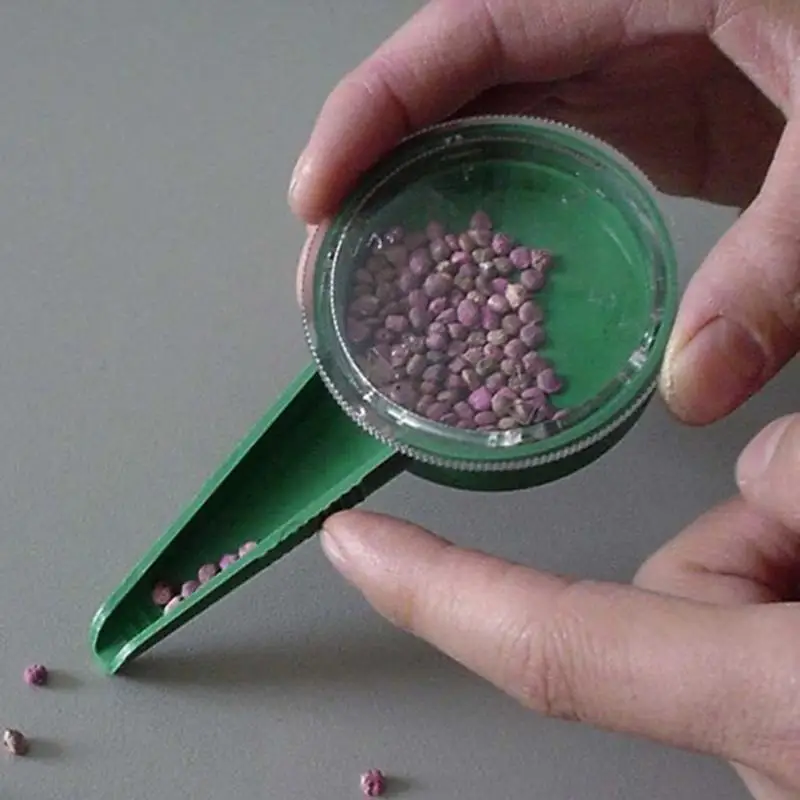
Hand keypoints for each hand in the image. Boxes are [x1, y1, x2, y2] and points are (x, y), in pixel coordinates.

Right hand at [289, 0, 799, 425]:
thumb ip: (774, 257)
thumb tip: (693, 386)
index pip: (463, 35)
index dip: (372, 111)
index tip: (315, 195)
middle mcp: (608, 22)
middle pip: (452, 91)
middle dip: (375, 177)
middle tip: (331, 271)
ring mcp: (628, 70)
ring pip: (488, 128)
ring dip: (425, 203)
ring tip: (379, 287)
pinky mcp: (652, 116)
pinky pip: (546, 158)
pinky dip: (499, 217)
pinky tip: (475, 278)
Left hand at [320, 414, 799, 798]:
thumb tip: (746, 461)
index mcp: (785, 708)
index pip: (555, 647)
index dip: (435, 592)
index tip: (351, 547)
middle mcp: (772, 764)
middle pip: (667, 593)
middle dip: (734, 537)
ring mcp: (781, 766)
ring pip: (715, 609)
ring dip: (772, 564)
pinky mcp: (790, 748)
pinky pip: (750, 645)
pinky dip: (784, 603)